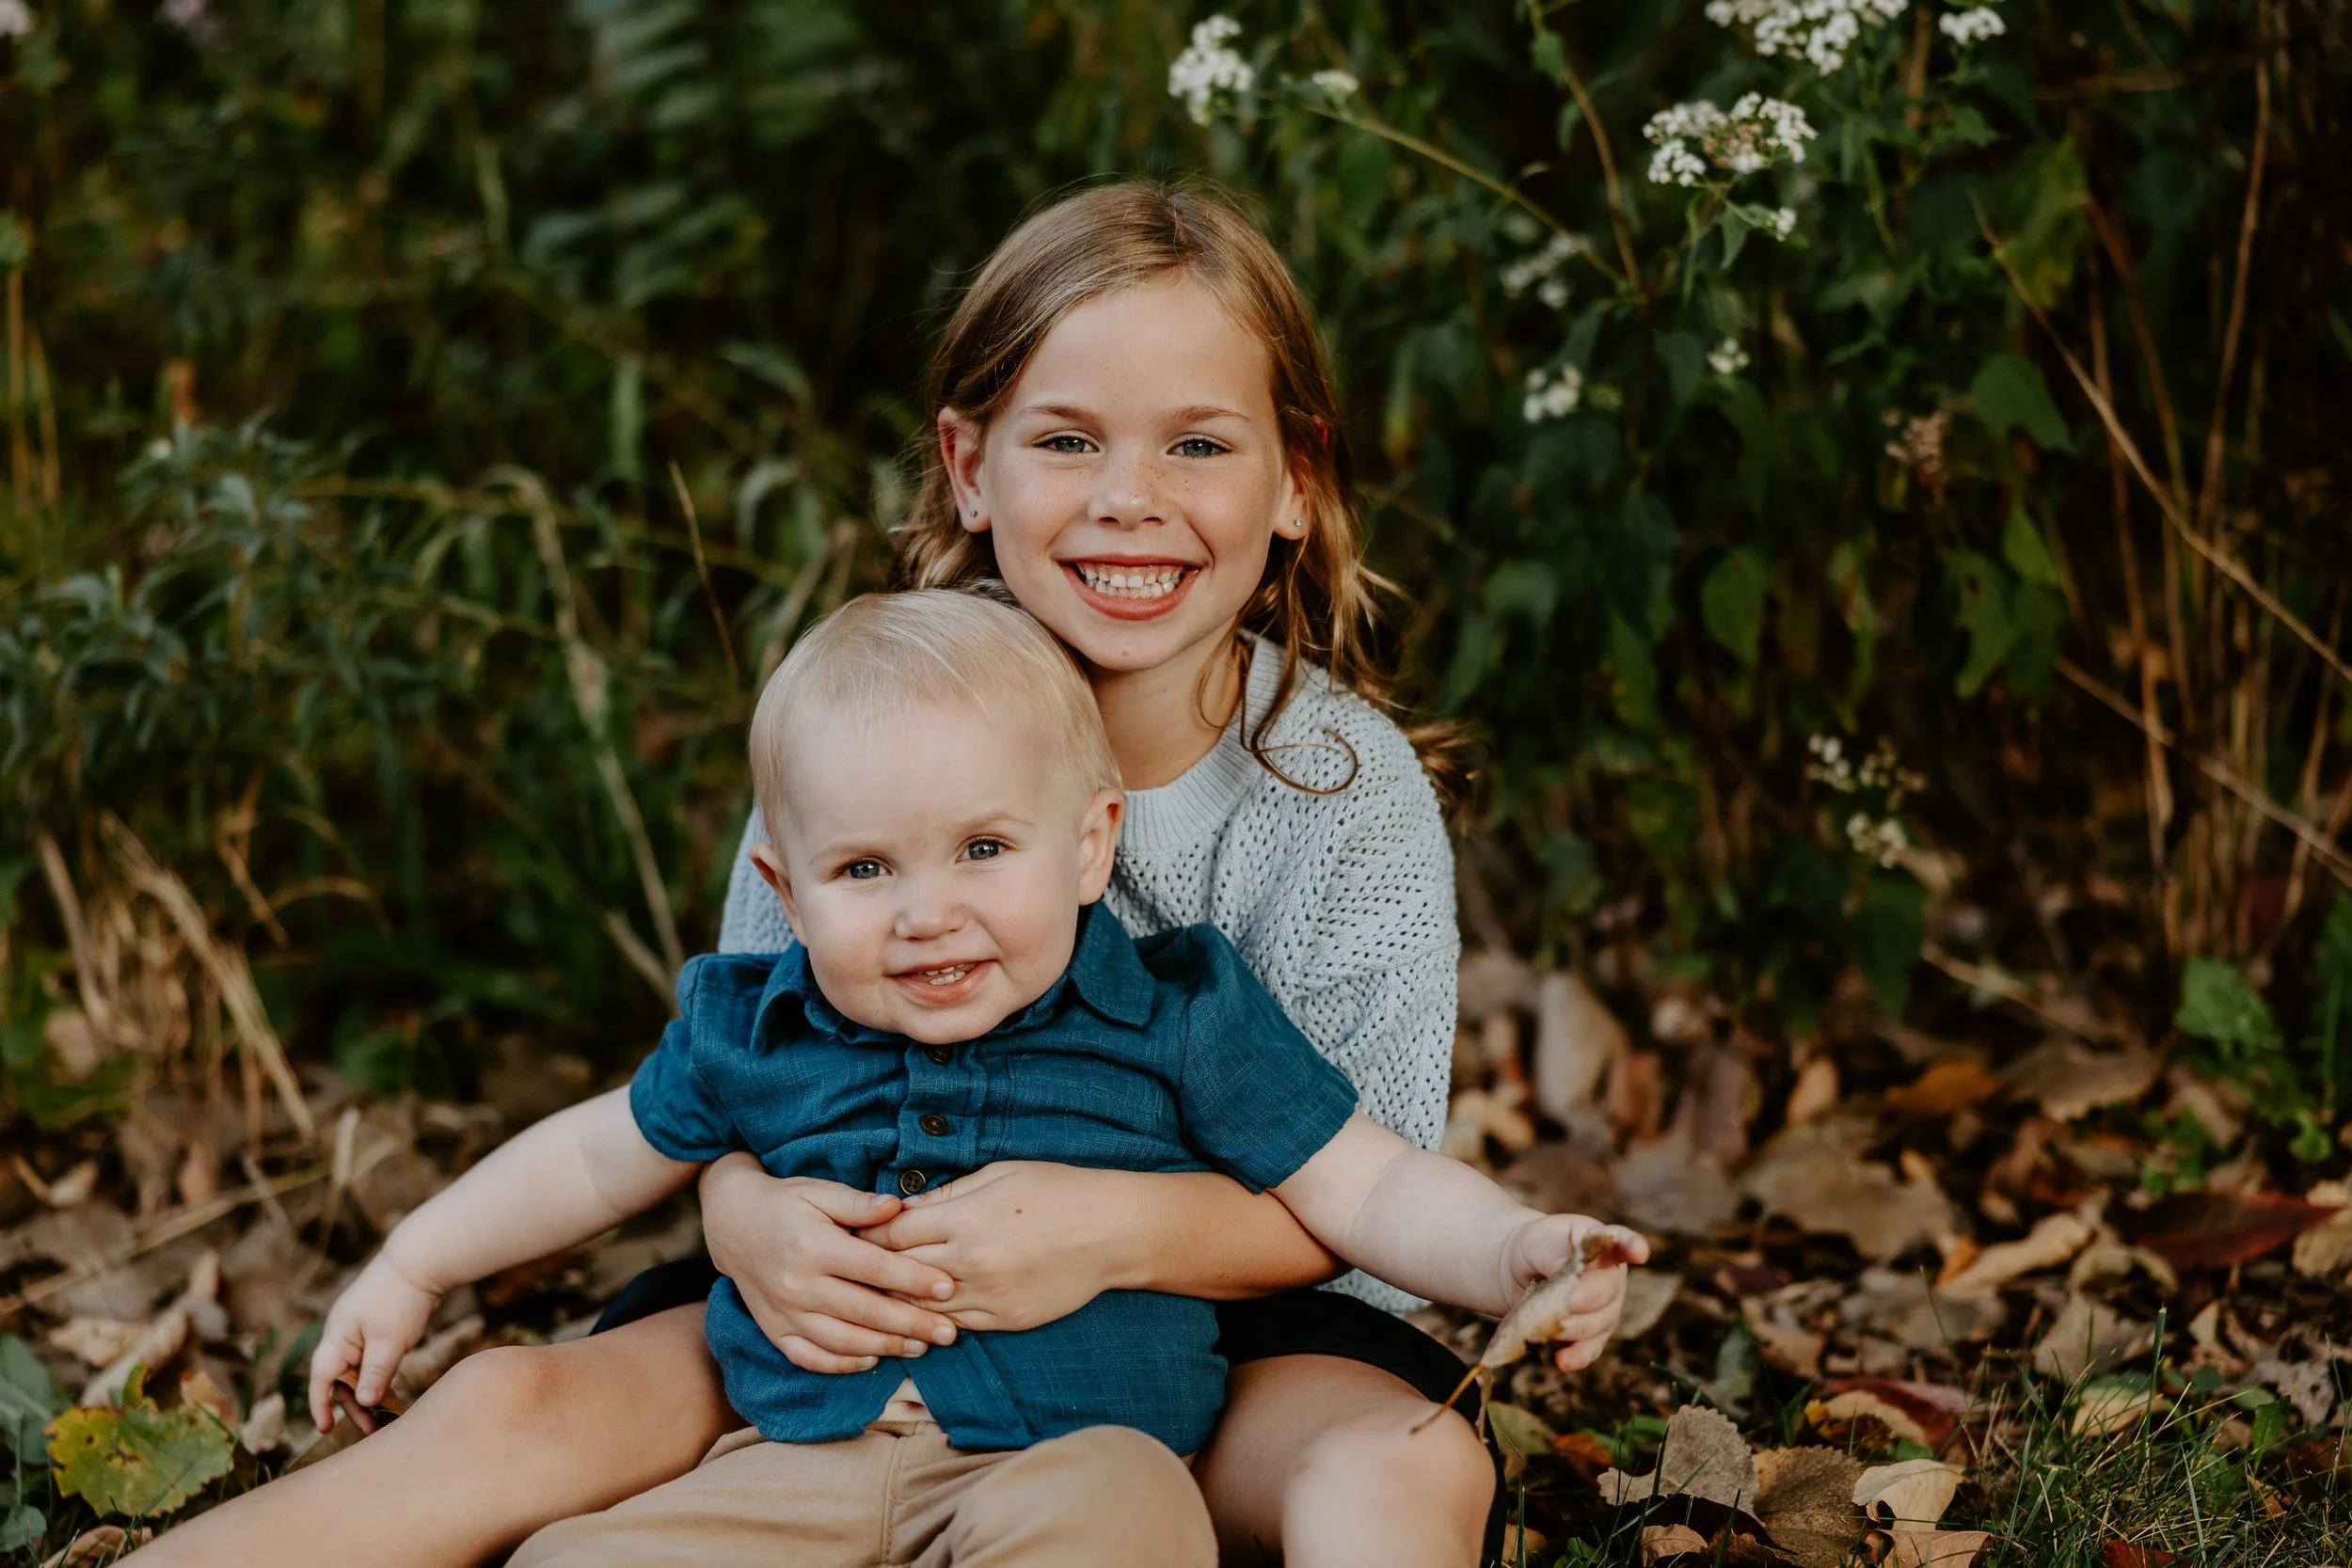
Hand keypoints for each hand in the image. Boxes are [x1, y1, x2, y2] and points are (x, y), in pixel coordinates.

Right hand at [307, 1255, 437, 1431]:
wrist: (421, 1259)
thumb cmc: (401, 1299)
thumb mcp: (389, 1342)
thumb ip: (375, 1374)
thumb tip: (361, 1403)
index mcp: (337, 1336)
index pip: (321, 1377)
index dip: (320, 1404)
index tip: (325, 1429)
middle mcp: (343, 1333)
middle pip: (340, 1377)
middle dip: (352, 1405)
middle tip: (371, 1429)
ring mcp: (359, 1328)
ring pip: (357, 1369)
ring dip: (367, 1392)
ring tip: (383, 1418)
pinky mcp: (377, 1326)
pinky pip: (371, 1358)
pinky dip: (377, 1376)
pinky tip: (390, 1393)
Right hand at [699, 1153, 959, 1374]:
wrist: (732, 1223)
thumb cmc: (785, 1202)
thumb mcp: (819, 1191)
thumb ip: (858, 1203)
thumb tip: (898, 1207)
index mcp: (813, 1246)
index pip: (873, 1268)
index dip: (913, 1279)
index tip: (947, 1287)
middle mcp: (798, 1285)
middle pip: (864, 1310)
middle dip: (911, 1323)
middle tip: (949, 1332)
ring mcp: (784, 1312)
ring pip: (842, 1340)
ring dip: (885, 1346)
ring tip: (921, 1346)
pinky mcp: (774, 1330)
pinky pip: (810, 1357)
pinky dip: (841, 1364)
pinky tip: (872, 1359)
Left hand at [856, 1161, 1133, 1331]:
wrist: (1112, 1231)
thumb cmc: (1057, 1191)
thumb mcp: (1000, 1174)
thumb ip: (948, 1194)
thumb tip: (903, 1208)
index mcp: (966, 1220)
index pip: (894, 1234)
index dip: (867, 1234)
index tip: (850, 1234)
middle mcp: (971, 1263)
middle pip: (899, 1274)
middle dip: (871, 1271)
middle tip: (847, 1270)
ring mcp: (989, 1297)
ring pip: (921, 1308)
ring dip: (896, 1302)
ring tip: (872, 1298)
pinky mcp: (1005, 1321)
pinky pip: (955, 1325)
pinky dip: (932, 1319)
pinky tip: (917, 1315)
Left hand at [1504, 1215, 1651, 1373]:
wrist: (1519, 1270)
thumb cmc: (1534, 1248)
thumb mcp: (1536, 1241)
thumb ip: (1552, 1253)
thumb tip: (1564, 1270)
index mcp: (1602, 1243)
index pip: (1623, 1242)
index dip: (1633, 1246)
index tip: (1639, 1251)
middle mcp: (1612, 1277)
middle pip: (1604, 1294)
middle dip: (1575, 1301)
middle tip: (1546, 1301)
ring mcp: (1606, 1309)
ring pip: (1596, 1326)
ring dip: (1566, 1327)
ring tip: (1536, 1322)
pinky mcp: (1593, 1335)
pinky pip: (1590, 1349)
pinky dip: (1576, 1356)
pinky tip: (1562, 1360)